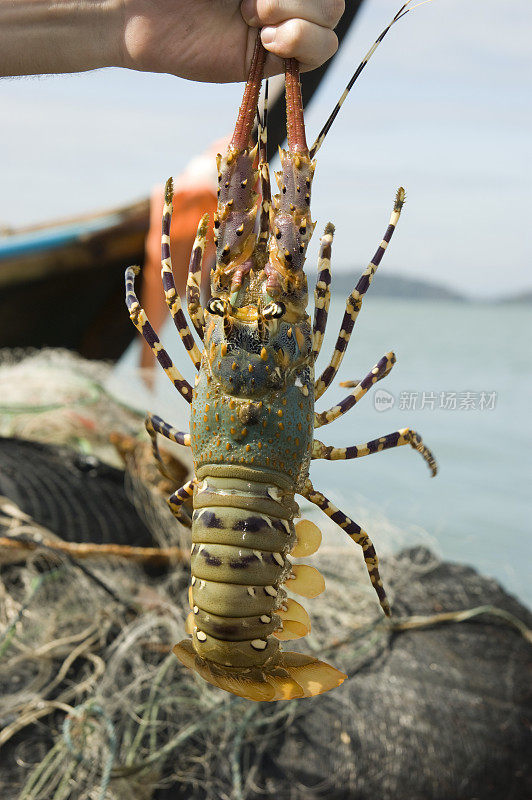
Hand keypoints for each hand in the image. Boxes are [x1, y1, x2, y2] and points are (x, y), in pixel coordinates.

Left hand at [121, 0, 344, 80]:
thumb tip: (273, 1)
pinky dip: (301, 44)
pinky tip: (267, 41)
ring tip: (252, 19)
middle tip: (249, 3)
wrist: (141, 13)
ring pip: (330, 24)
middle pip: (332, 0)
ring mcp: (282, 25)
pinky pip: (318, 54)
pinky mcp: (272, 60)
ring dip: (298, 18)